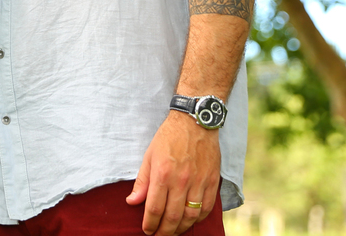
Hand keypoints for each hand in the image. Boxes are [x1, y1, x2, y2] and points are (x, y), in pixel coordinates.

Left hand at [126, 113, 221, 234]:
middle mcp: (181, 181)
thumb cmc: (168, 137)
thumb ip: (142, 182)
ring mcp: (199, 182)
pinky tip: (191, 221)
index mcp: (162, 174)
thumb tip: (132, 202)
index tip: (146, 230)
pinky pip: (206, 208)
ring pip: (191, 216)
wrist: (194, 121)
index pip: (154, 209)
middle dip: (164, 231)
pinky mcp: (212, 181)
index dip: (149, 224)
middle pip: (173, 217)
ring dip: (181, 229)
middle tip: (158, 235)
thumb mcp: (149, 156)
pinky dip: (198, 219)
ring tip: (173, 231)